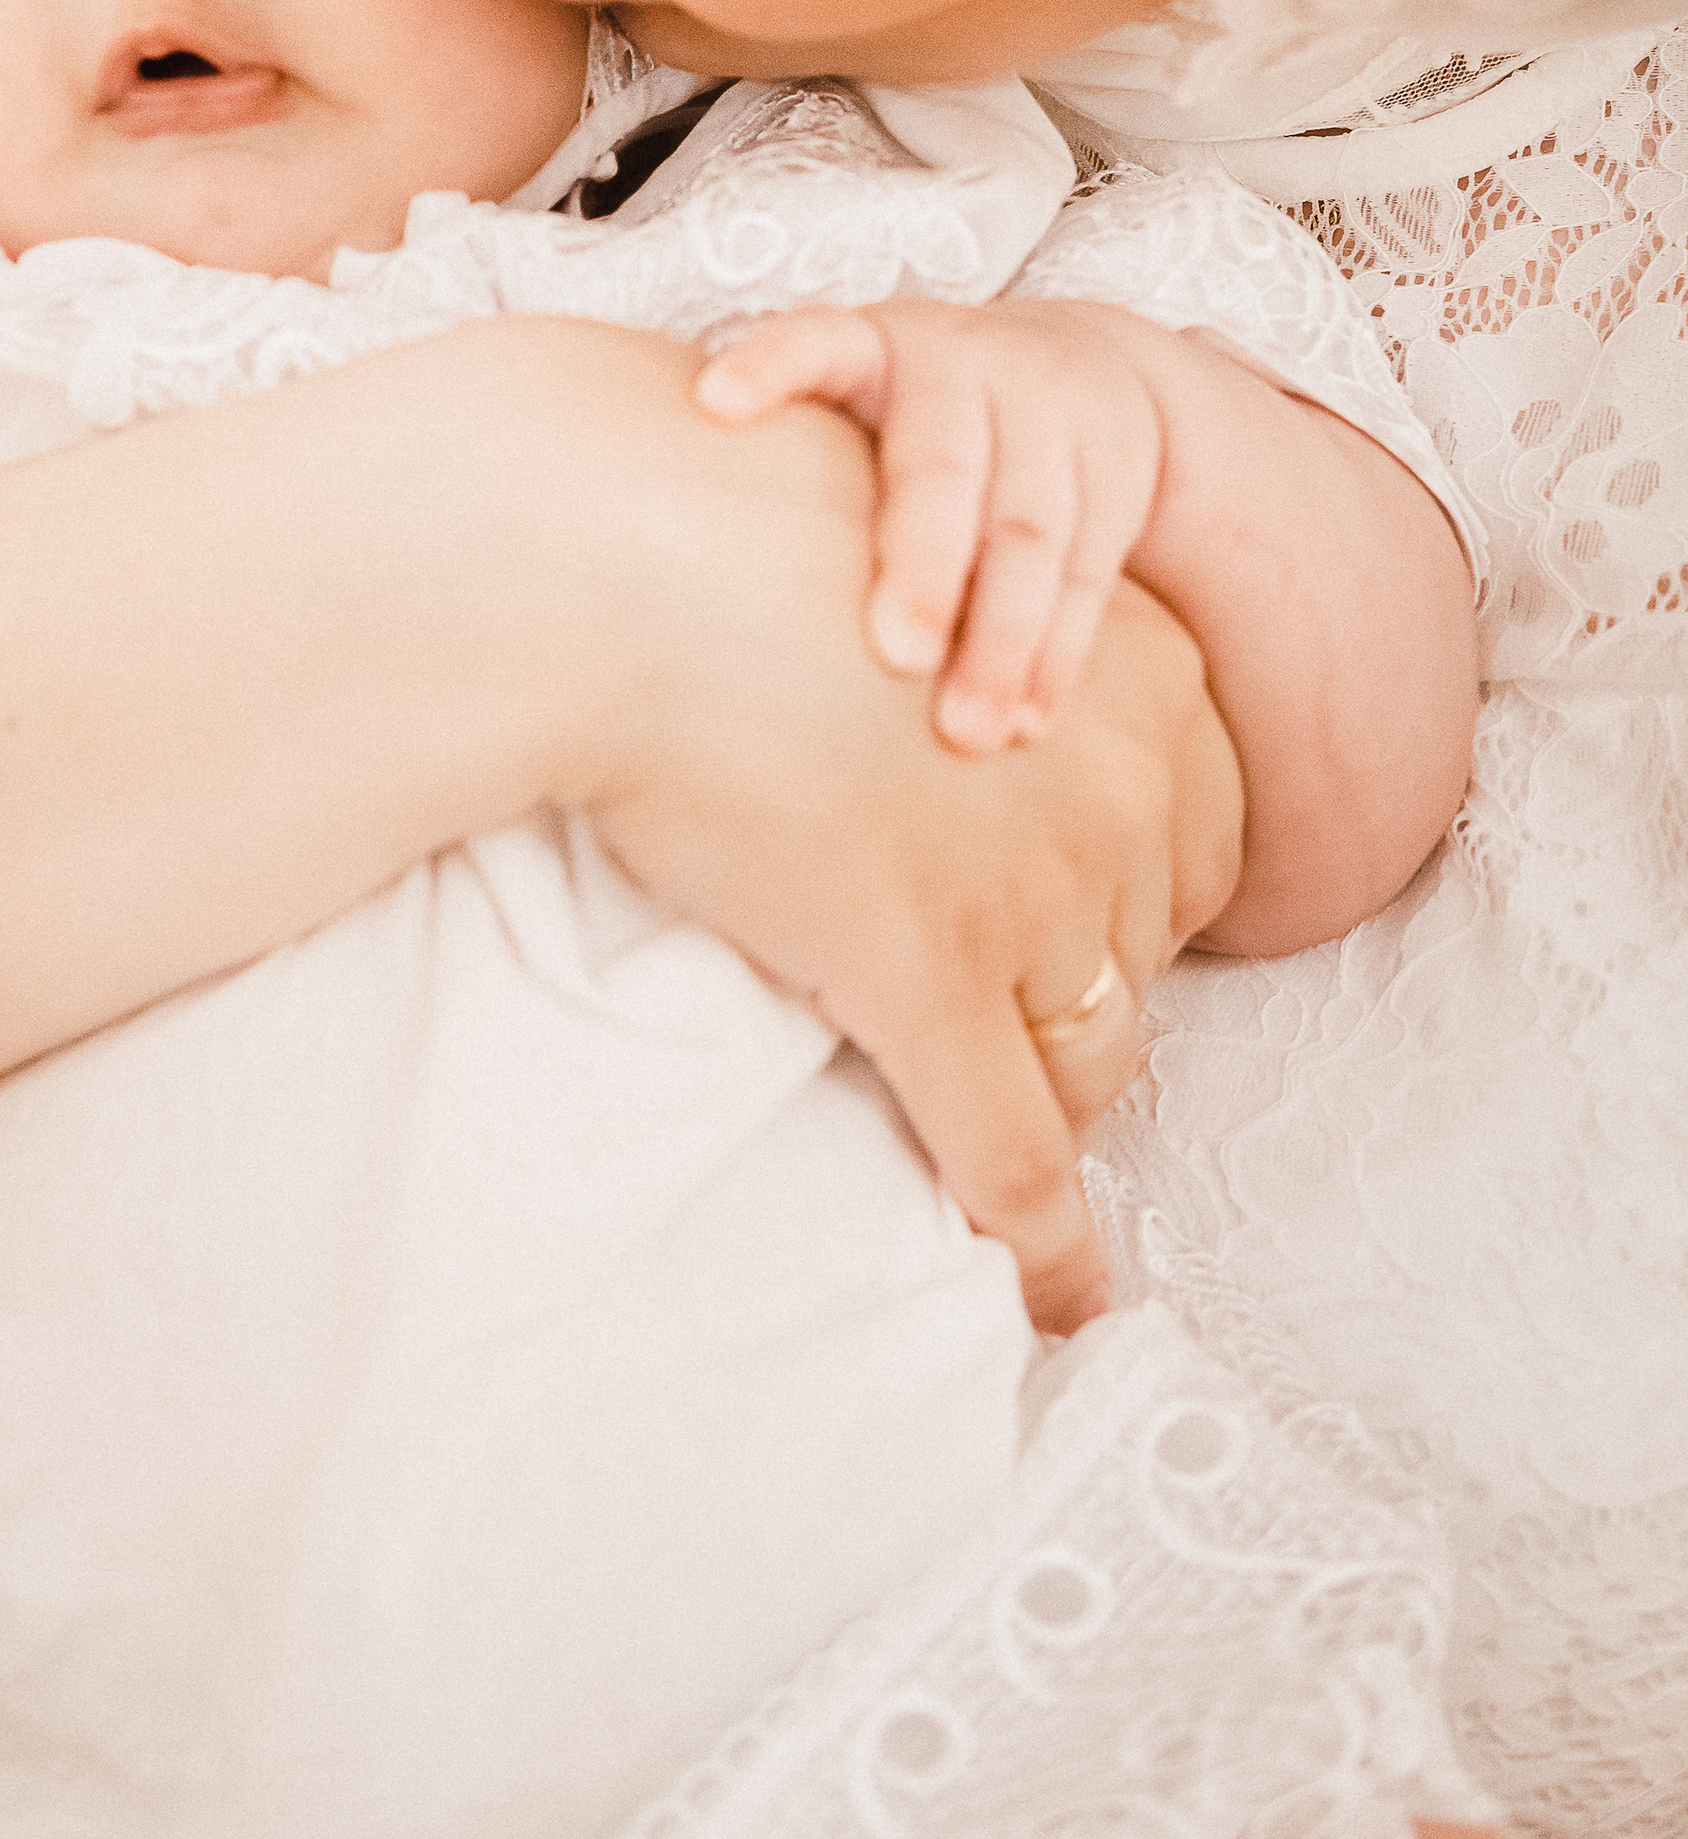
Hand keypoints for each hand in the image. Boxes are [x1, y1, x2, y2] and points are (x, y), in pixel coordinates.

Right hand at [497, 328, 1239, 1331]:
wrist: (637, 559)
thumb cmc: (749, 536)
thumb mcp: (936, 571)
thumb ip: (998, 653)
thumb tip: (974, 728)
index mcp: (1143, 671)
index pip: (1202, 833)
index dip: (1138, 898)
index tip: (1076, 921)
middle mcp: (1123, 785)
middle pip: (1146, 950)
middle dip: (1088, 994)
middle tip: (1013, 1009)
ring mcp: (1031, 894)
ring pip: (1088, 1058)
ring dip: (1054, 1101)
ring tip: (1013, 1136)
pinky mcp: (928, 979)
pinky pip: (1009, 1152)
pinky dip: (1042, 1245)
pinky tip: (1059, 1301)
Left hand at [698, 298, 1168, 751]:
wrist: (1083, 366)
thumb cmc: (907, 416)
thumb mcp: (851, 392)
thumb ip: (779, 450)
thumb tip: (630, 535)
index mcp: (873, 343)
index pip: (813, 341)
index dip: (768, 367)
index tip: (711, 404)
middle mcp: (963, 369)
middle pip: (941, 464)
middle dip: (924, 559)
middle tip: (895, 652)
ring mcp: (1048, 417)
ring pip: (1029, 530)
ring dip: (1001, 637)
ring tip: (969, 733)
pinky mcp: (1114, 474)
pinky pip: (1086, 570)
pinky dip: (1058, 652)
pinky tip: (1031, 720)